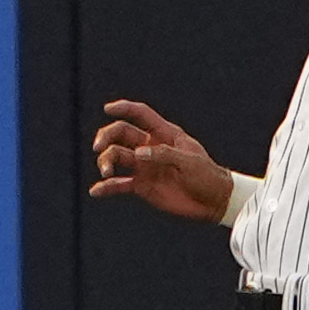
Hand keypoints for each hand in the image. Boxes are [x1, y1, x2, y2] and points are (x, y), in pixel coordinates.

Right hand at [91, 99, 234, 222]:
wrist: (213, 201)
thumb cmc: (206, 175)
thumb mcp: (189, 162)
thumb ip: (164, 155)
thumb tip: (137, 153)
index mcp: (164, 134)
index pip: (141, 114)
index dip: (124, 108)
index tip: (108, 108)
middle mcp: (149, 147)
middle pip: (121, 134)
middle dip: (106, 137)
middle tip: (98, 147)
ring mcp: (144, 167)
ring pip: (116, 157)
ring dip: (106, 162)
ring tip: (106, 172)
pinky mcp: (142, 186)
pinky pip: (119, 185)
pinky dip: (107, 187)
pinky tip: (96, 191)